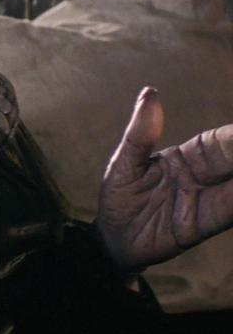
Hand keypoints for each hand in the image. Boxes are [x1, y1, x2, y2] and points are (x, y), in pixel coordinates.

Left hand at [96, 87, 232, 268]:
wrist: (111, 240)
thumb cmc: (119, 197)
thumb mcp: (124, 163)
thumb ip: (140, 134)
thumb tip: (150, 93)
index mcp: (188, 158)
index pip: (222, 142)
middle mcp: (203, 178)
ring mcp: (205, 201)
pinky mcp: (200, 225)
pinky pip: (226, 212)